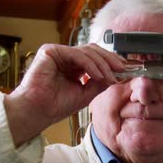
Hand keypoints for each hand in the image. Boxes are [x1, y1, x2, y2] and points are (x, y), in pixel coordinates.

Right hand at [3, 43, 125, 145]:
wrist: (38, 111)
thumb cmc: (56, 105)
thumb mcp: (86, 94)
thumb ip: (100, 83)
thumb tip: (117, 75)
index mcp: (73, 66)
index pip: (95, 58)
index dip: (110, 62)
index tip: (125, 69)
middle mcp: (65, 57)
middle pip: (93, 51)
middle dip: (110, 59)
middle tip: (122, 69)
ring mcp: (58, 53)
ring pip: (87, 51)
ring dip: (102, 64)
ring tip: (110, 77)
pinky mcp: (51, 51)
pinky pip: (77, 54)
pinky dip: (90, 65)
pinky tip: (98, 75)